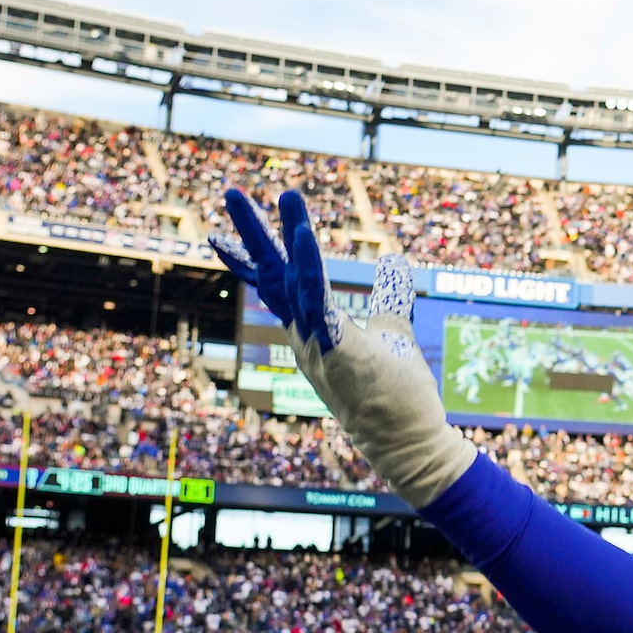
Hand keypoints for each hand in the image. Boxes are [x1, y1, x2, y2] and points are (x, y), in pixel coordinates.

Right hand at [211, 190, 474, 506]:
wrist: (408, 440)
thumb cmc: (396, 391)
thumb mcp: (392, 329)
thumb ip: (388, 295)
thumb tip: (392, 259)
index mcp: (312, 330)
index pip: (276, 286)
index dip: (252, 258)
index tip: (224, 234)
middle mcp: (305, 336)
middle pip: (271, 276)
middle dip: (251, 234)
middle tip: (230, 192)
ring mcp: (317, 343)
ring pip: (292, 281)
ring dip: (286, 236)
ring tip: (286, 194)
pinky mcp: (337, 348)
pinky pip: (318, 300)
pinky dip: (310, 267)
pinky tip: (304, 235)